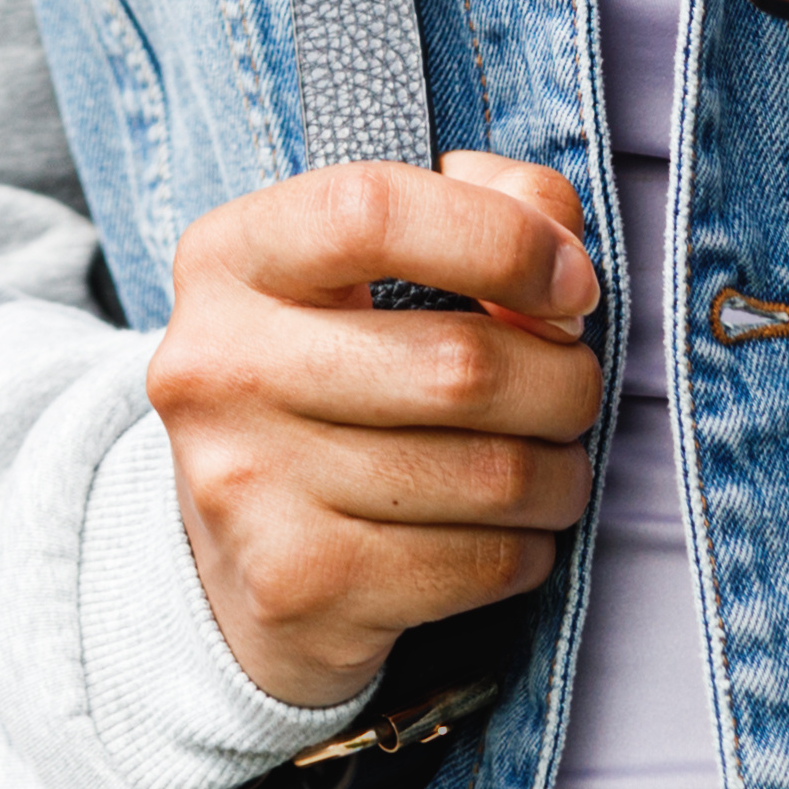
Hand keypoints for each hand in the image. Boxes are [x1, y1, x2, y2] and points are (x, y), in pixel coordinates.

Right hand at [145, 148, 606, 708]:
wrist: (236, 554)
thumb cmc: (338, 369)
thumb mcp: (377, 261)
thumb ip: (487, 203)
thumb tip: (565, 266)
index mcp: (230, 259)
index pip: (372, 213)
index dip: (503, 239)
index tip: (570, 284)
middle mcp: (218, 367)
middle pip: (462, 366)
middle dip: (563, 379)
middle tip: (570, 388)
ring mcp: (247, 486)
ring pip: (491, 475)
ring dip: (560, 472)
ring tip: (547, 464)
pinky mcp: (297, 585)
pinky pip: (481, 563)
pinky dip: (529, 546)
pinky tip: (505, 530)